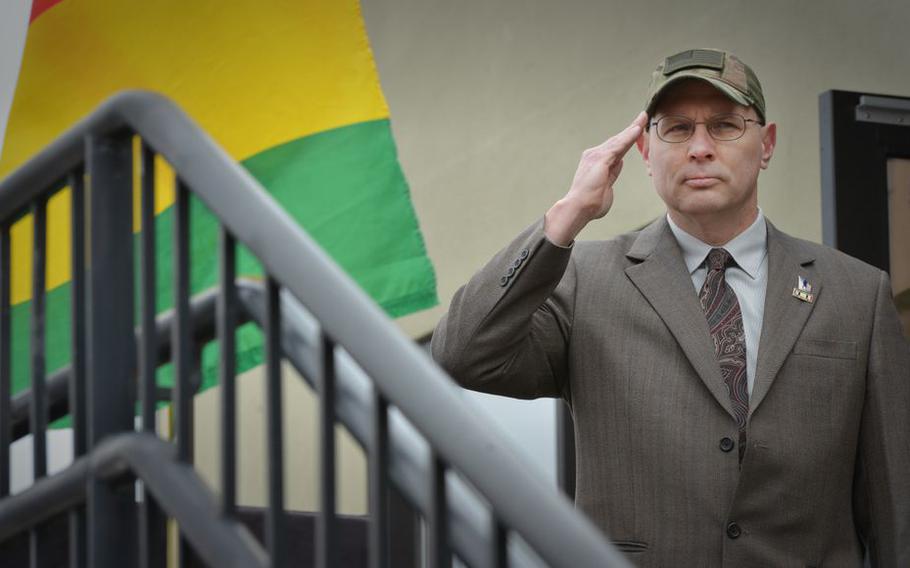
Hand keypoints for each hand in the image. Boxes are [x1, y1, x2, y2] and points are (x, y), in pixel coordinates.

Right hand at [545, 111, 647, 245]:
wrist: (579, 209)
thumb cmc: (591, 204)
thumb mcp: (606, 186)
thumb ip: (613, 173)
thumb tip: (619, 162)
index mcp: (596, 162)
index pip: (615, 148)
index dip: (627, 139)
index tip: (637, 130)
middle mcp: (594, 155)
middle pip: (617, 140)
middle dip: (631, 129)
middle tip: (643, 117)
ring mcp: (596, 155)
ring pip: (619, 140)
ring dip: (632, 129)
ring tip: (643, 118)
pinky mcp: (600, 158)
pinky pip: (619, 145)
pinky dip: (629, 136)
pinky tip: (638, 129)